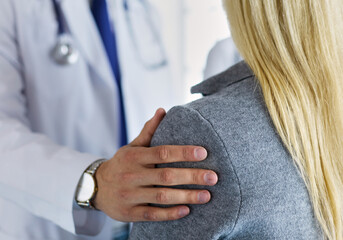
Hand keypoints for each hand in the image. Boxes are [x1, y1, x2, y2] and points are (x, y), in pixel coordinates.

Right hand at [94, 108, 217, 221]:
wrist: (96, 187)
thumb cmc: (122, 164)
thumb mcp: (132, 146)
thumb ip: (149, 131)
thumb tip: (163, 110)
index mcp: (135, 157)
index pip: (162, 152)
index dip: (183, 152)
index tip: (203, 153)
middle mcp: (132, 175)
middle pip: (166, 176)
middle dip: (192, 176)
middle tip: (214, 177)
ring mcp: (130, 195)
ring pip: (162, 197)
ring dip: (186, 196)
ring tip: (207, 195)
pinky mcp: (129, 213)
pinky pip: (153, 214)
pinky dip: (170, 214)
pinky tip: (187, 210)